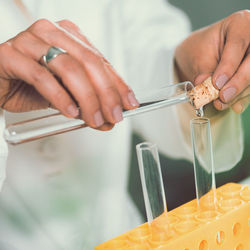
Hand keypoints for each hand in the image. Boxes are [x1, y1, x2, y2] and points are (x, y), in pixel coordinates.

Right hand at [0, 19, 138, 129]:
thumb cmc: (31, 85)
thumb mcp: (66, 94)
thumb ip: (86, 103)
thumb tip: (108, 119)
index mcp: (69, 37)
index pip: (101, 61)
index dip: (118, 84)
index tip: (129, 103)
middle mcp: (52, 33)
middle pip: (89, 62)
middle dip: (106, 93)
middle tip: (114, 115)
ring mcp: (30, 41)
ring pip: (69, 68)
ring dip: (87, 98)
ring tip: (94, 119)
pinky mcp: (11, 55)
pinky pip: (42, 76)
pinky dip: (60, 97)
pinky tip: (71, 112)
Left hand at [175, 10, 249, 113]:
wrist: (202, 54)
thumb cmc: (200, 50)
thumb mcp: (198, 56)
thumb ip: (205, 71)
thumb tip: (207, 89)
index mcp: (240, 24)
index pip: (238, 44)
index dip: (228, 66)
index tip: (216, 83)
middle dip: (237, 83)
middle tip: (222, 98)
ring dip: (238, 94)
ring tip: (220, 104)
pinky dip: (242, 98)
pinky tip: (234, 106)